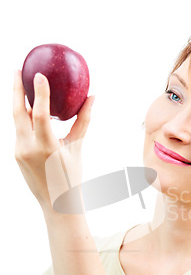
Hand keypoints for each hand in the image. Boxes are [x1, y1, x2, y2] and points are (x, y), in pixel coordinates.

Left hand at [13, 70, 93, 213]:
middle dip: (15, 89)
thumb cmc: (71, 177)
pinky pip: (20, 131)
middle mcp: (28, 149)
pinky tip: (31, 111)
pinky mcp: (16, 155)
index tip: (38, 75)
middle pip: (17, 113)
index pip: (39, 115)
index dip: (39, 94)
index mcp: (46, 148)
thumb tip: (92, 97)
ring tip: (24, 87)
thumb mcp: (77, 148)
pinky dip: (25, 119)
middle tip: (17, 70)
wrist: (57, 204)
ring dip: (20, 104)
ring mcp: (19, 152)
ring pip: (17, 121)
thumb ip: (82, 121)